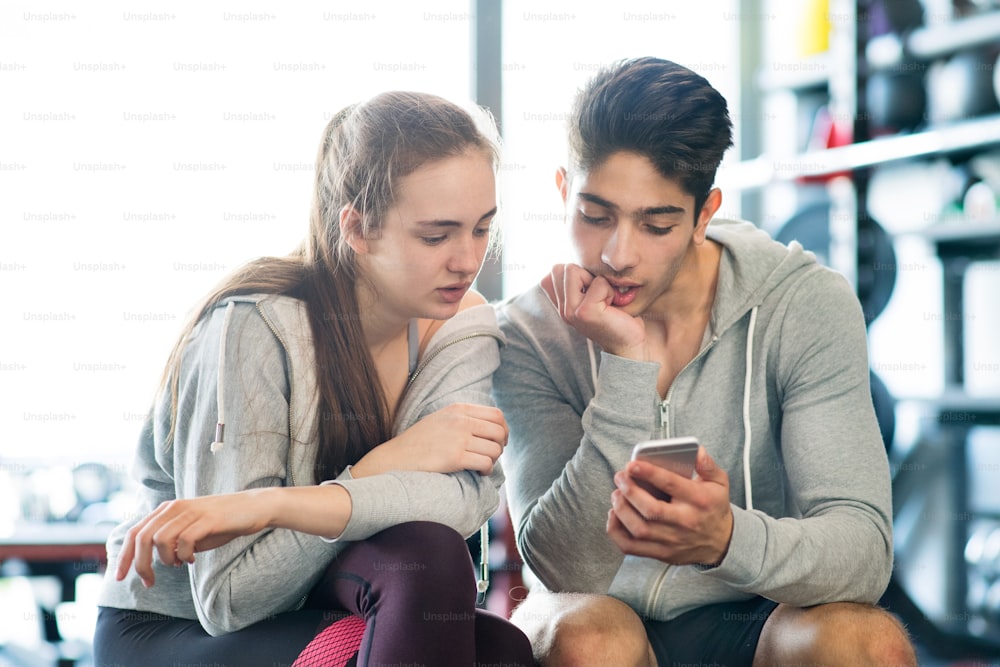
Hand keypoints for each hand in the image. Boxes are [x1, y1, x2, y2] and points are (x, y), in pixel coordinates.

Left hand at [115, 489, 273, 587]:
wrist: (254, 508)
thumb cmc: (222, 522)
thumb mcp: (191, 530)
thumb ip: (172, 541)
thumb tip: (155, 561)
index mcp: (167, 509)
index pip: (135, 532)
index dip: (124, 556)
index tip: (121, 578)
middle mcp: (175, 507)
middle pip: (142, 538)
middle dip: (140, 565)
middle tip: (149, 582)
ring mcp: (191, 512)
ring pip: (160, 540)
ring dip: (167, 559)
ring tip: (180, 564)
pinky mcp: (207, 519)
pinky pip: (184, 541)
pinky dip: (184, 555)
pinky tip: (193, 559)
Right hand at [353, 403, 507, 476]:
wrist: (396, 458)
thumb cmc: (419, 442)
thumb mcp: (441, 419)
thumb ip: (463, 418)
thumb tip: (491, 426)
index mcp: (459, 409)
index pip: (497, 415)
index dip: (504, 430)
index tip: (499, 441)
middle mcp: (461, 421)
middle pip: (499, 432)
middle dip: (500, 446)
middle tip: (491, 456)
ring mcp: (458, 439)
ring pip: (495, 449)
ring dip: (493, 460)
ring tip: (482, 465)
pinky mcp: (455, 458)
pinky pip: (486, 463)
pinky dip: (486, 470)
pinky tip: (478, 473)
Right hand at [540, 264, 645, 359]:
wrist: (630, 343)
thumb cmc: (617, 316)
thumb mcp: (593, 295)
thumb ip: (578, 282)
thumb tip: (574, 262)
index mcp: (562, 305)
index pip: (555, 271)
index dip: (577, 273)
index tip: (592, 291)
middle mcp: (562, 309)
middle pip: (563, 268)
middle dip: (585, 274)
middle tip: (600, 295)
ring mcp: (570, 312)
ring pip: (574, 270)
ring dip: (596, 281)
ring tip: (605, 299)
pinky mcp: (585, 312)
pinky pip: (598, 283)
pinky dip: (609, 289)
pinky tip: (612, 305)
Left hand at [606, 447, 733, 565]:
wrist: (721, 542)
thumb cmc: (713, 507)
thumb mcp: (719, 482)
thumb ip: (707, 464)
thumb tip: (696, 451)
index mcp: (699, 500)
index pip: (671, 485)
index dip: (649, 473)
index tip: (632, 465)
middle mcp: (685, 522)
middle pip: (651, 509)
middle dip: (630, 491)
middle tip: (620, 477)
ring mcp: (673, 541)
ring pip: (639, 529)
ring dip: (621, 510)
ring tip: (616, 494)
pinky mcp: (662, 553)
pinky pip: (631, 547)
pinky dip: (616, 531)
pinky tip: (614, 515)